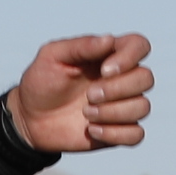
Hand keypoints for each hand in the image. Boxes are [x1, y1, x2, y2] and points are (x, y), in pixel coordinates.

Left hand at [9, 32, 154, 153]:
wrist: (29, 118)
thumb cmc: (41, 81)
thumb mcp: (53, 56)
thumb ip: (81, 46)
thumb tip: (108, 39)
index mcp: (109, 55)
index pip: (139, 45)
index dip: (130, 57)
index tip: (105, 70)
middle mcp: (122, 79)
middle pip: (146, 78)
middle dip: (117, 89)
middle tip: (89, 95)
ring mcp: (122, 106)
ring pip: (142, 107)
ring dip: (113, 112)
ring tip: (86, 114)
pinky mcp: (118, 131)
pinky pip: (136, 134)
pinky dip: (115, 134)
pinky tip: (92, 130)